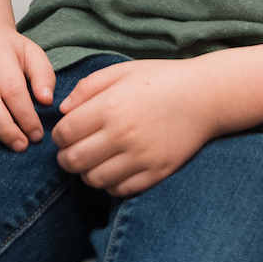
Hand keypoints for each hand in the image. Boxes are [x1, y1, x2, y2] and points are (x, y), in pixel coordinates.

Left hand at [51, 59, 218, 195]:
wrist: (204, 96)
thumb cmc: (160, 79)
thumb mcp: (121, 71)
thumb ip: (87, 88)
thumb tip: (63, 111)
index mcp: (109, 107)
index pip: (64, 133)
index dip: (57, 136)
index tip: (64, 134)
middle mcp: (122, 135)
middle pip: (74, 160)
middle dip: (65, 158)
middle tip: (71, 151)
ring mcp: (140, 157)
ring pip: (94, 180)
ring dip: (86, 173)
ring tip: (92, 161)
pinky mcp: (156, 173)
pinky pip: (120, 190)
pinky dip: (109, 184)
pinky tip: (113, 169)